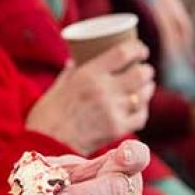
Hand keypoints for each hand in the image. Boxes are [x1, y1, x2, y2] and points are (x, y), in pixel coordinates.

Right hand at [26, 41, 154, 154]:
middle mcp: (104, 90)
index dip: (137, 49)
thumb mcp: (57, 86)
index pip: (122, 53)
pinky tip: (138, 107)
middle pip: (140, 73)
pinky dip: (142, 110)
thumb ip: (70, 72)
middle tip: (144, 70)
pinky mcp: (117, 129)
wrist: (46, 145)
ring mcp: (113, 111)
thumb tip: (76, 60)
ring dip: (147, 88)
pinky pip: (141, 116)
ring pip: (144, 94)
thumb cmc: (47, 115)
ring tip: (145, 86)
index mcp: (88, 74)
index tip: (140, 50)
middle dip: (146, 70)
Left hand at [40, 140, 147, 194]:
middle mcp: (129, 192)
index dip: (133, 154)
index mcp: (122, 168)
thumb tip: (33, 165)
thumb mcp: (73, 175)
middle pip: (115, 189)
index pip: (138, 157)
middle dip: (84, 193)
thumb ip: (56, 168)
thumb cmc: (84, 192)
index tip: (124, 153)